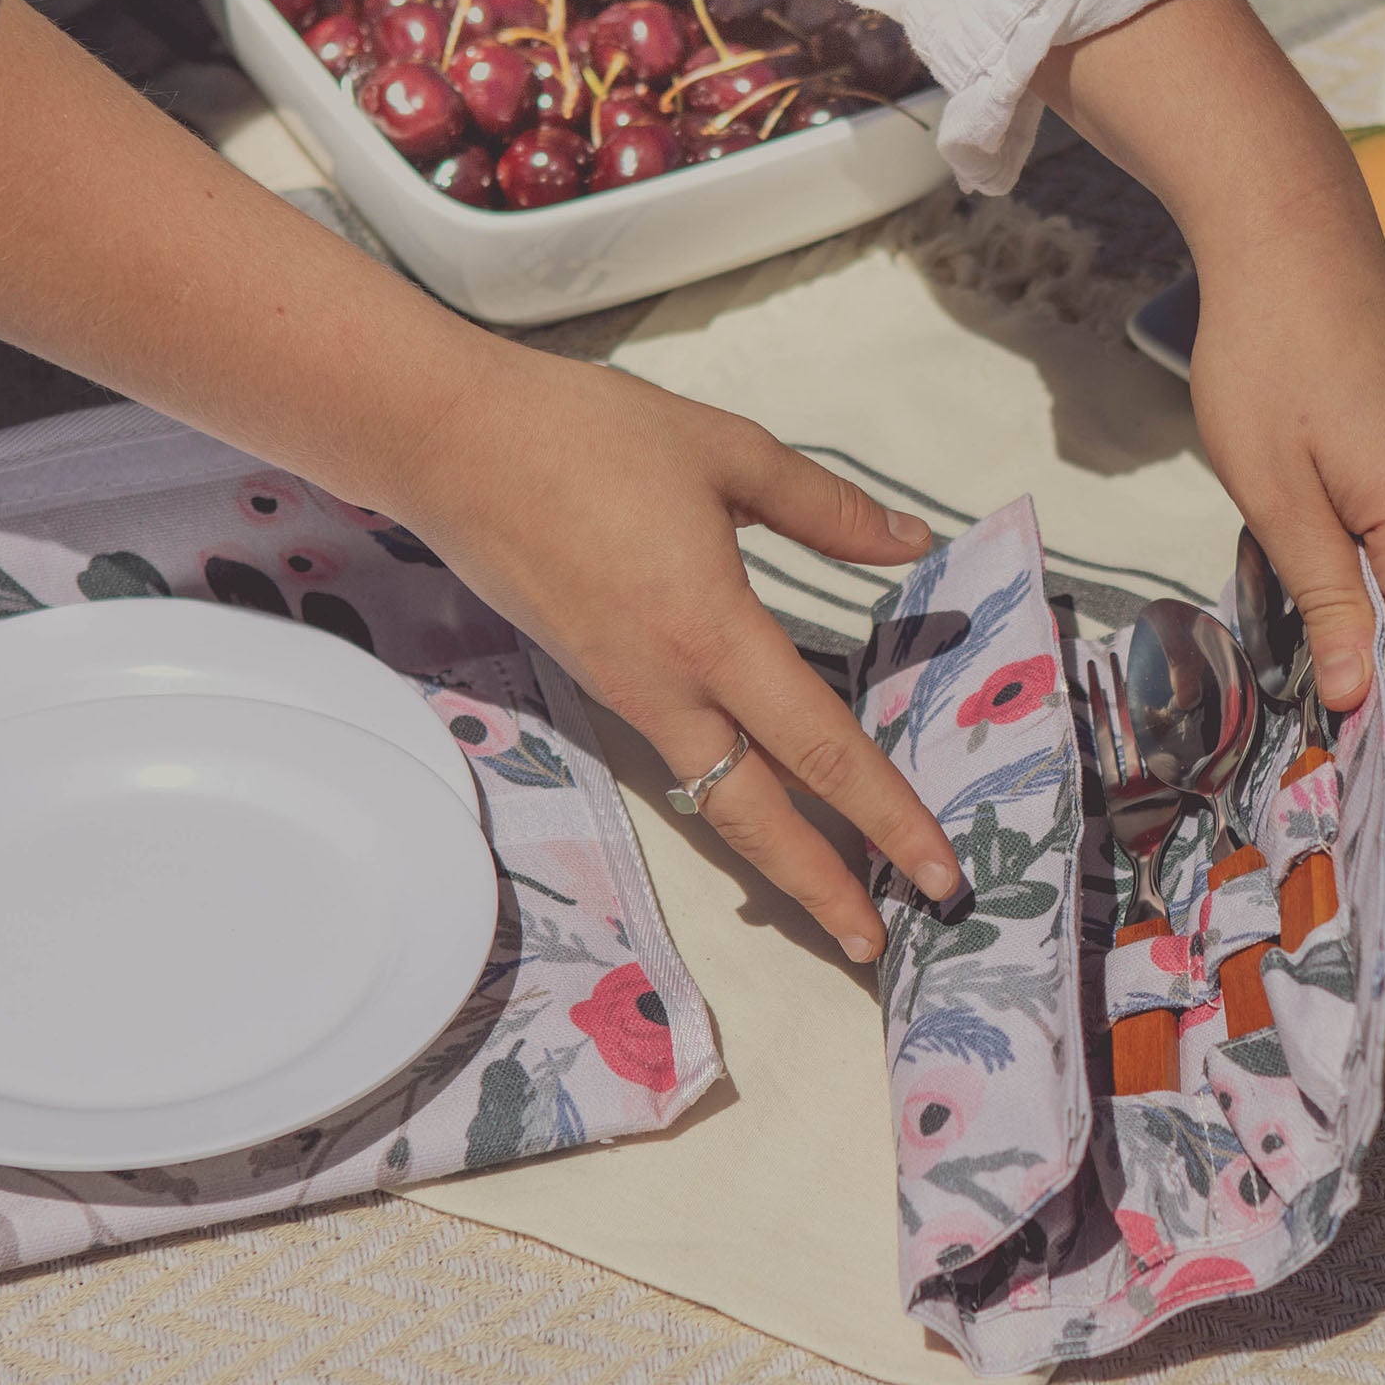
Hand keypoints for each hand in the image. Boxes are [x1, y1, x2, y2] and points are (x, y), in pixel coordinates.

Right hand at [395, 353, 966, 961]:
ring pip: (715, 799)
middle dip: (822, 890)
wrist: (446, 444)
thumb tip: (911, 539)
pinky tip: (769, 799)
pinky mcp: (598, 680)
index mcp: (712, 631)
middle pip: (756, 818)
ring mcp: (625, 693)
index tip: (938, 871)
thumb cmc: (584, 434)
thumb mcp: (725, 451)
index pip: (822, 747)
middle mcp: (667, 687)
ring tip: (834, 899)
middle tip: (879, 949)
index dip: (887, 816)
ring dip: (778, 856)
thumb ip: (825, 508)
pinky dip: (734, 796)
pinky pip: (681, 759)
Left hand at [1185, 215, 1384, 714]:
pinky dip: (1376, 565)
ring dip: (1367, 611)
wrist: (1296, 238)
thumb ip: (1328, 602)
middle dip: (1369, 667)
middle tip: (1280, 665)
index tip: (1328, 757)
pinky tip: (1311, 531)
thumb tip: (1360, 698)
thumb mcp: (1276, 495)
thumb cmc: (1270, 355)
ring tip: (1282, 577)